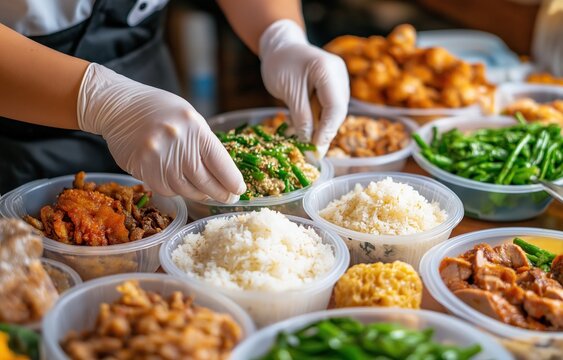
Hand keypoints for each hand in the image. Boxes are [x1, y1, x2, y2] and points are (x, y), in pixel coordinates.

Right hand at [77, 64, 245, 202]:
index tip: (239, 190)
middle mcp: (179, 144)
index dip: (233, 181)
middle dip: (221, 194)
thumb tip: (224, 174)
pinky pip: (167, 189)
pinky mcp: (143, 170)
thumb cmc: (160, 110)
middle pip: (206, 182)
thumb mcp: (190, 119)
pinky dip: (176, 189)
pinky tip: (177, 180)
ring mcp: (159, 159)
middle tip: (228, 198)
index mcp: (195, 128)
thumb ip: (205, 144)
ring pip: (187, 190)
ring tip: (205, 191)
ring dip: (199, 193)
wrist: (119, 106)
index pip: (221, 164)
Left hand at [259, 20, 349, 156]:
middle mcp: (339, 75)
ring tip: (306, 145)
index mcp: (328, 70)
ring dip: (320, 129)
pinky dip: (316, 121)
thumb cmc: (281, 64)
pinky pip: (327, 109)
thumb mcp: (289, 91)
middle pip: (337, 112)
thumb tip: (309, 143)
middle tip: (312, 153)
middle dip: (324, 133)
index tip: (316, 150)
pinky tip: (304, 132)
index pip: (335, 107)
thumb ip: (301, 117)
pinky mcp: (332, 88)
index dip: (326, 131)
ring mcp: (338, 81)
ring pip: (333, 113)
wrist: (280, 46)